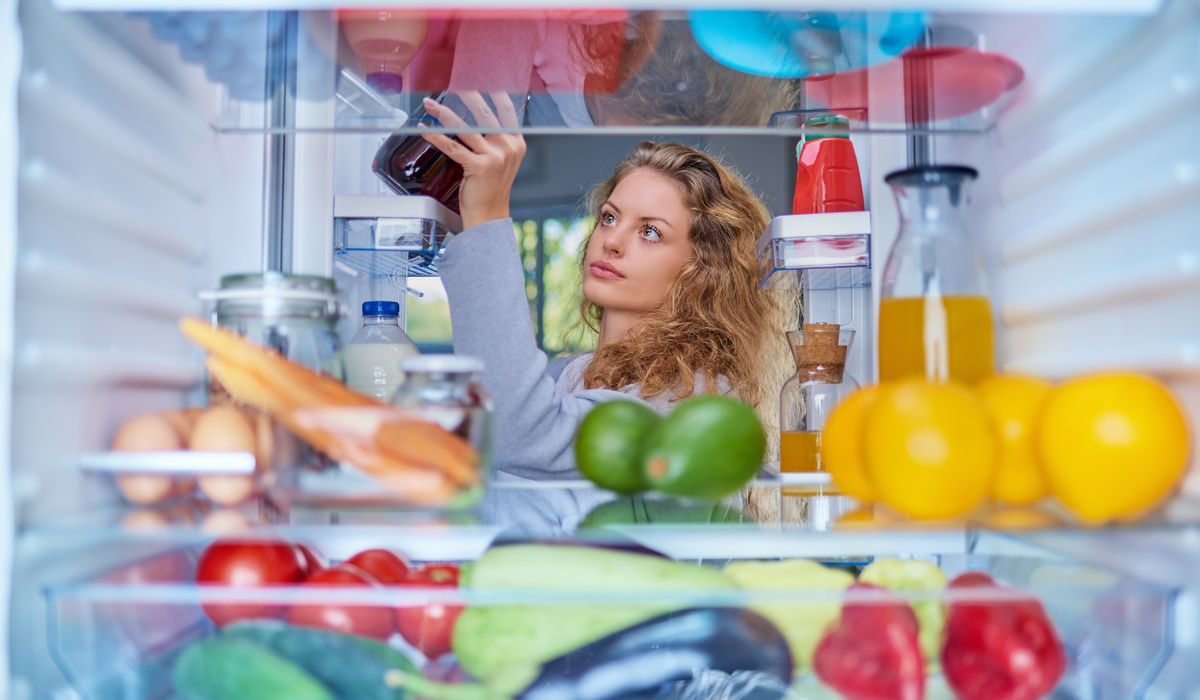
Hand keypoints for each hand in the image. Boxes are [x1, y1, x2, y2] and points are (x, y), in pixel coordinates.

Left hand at [419, 92, 525, 229]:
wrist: (490, 215)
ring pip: (465, 128)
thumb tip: (477, 118)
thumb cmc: (492, 188)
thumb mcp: (503, 160)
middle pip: (484, 114)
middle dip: (465, 97)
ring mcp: (495, 157)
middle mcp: (508, 147)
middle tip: (451, 86)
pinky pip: (453, 147)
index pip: (507, 110)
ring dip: (444, 114)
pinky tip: (426, 130)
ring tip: (430, 105)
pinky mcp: (479, 167)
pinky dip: (437, 137)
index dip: (493, 93)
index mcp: (516, 142)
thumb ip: (497, 140)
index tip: (480, 78)